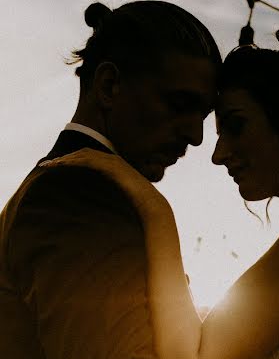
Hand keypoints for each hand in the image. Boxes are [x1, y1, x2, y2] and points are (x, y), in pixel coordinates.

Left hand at [41, 150, 168, 214]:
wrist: (150, 205)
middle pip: (83, 153)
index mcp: (114, 166)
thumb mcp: (117, 197)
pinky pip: (91, 160)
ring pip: (84, 154)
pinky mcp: (113, 166)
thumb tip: (93, 200)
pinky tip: (63, 165)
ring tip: (51, 165)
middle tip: (47, 165)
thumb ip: (106, 192)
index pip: (88, 157)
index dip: (71, 160)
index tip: (55, 167)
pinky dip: (75, 161)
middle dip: (64, 158)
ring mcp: (114, 162)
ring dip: (66, 158)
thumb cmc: (136, 205)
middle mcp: (113, 160)